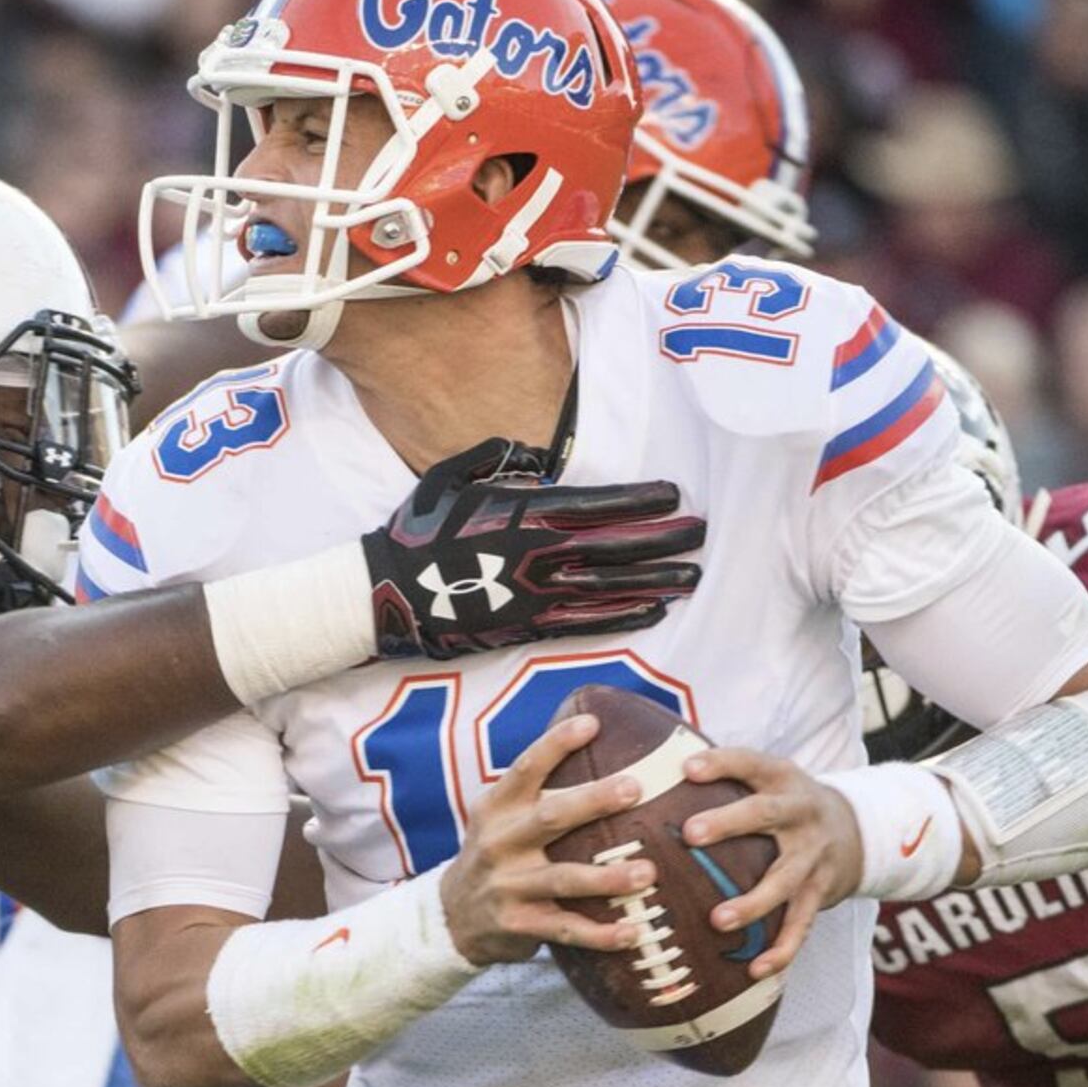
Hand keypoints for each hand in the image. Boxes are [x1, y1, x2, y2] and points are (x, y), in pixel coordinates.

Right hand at [361, 439, 704, 661]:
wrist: (386, 595)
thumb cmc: (417, 531)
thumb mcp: (451, 476)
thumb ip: (498, 458)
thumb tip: (535, 459)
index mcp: (526, 513)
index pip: (601, 504)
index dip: (642, 500)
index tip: (673, 495)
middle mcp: (542, 555)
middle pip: (619, 546)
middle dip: (665, 539)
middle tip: (701, 533)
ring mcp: (539, 595)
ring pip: (613, 588)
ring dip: (657, 581)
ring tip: (692, 576)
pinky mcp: (530, 628)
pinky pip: (589, 623)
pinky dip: (624, 617)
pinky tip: (653, 611)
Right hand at [435, 709, 659, 964]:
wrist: (452, 917)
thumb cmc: (496, 856)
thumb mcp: (499, 819)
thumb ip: (536, 794)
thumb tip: (602, 750)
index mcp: (495, 808)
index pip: (525, 768)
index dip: (556, 744)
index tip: (592, 723)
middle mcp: (498, 843)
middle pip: (549, 817)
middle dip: (593, 801)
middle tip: (634, 788)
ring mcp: (508, 886)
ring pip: (563, 878)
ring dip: (607, 877)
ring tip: (648, 871)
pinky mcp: (519, 924)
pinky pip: (566, 929)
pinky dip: (601, 934)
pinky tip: (634, 932)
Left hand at [680, 746, 884, 981]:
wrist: (856, 830)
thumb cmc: (785, 803)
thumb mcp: (768, 778)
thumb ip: (725, 777)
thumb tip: (651, 774)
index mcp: (782, 779)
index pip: (751, 763)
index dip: (722, 763)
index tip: (687, 768)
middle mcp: (800, 814)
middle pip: (766, 814)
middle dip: (729, 823)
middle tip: (690, 834)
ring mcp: (812, 856)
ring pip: (784, 880)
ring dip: (753, 902)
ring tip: (719, 920)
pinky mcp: (820, 892)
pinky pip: (801, 925)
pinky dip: (781, 950)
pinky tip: (755, 970)